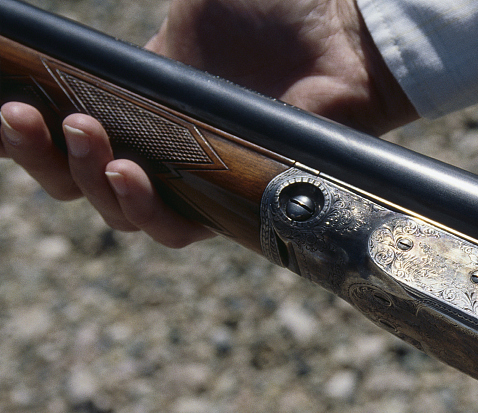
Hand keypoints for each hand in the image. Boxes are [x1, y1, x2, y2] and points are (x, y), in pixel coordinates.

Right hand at [0, 0, 415, 247]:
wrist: (343, 33)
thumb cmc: (275, 10)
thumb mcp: (191, 4)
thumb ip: (148, 26)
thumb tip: (68, 27)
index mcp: (141, 103)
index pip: (68, 129)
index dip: (26, 130)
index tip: (2, 105)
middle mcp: (164, 147)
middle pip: (79, 177)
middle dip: (38, 154)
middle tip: (24, 117)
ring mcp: (199, 178)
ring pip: (120, 208)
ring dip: (85, 178)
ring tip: (80, 135)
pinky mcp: (236, 201)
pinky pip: (180, 224)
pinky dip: (144, 207)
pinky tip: (128, 172)